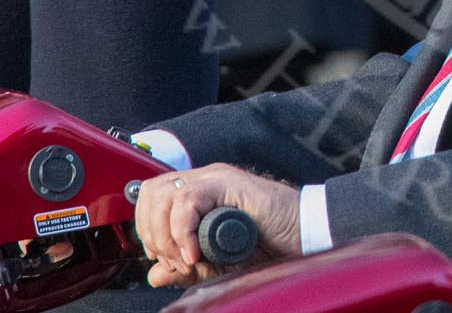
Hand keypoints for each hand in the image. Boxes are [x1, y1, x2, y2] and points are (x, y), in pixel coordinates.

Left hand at [134, 163, 301, 287]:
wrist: (304, 237)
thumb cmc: (270, 247)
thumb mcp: (217, 263)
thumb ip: (185, 267)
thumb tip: (154, 273)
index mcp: (199, 194)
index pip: (151, 199)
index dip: (147, 229)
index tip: (162, 258)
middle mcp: (205, 180)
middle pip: (151, 192)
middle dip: (152, 232)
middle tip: (174, 260)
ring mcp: (216, 178)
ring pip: (165, 194)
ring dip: (167, 234)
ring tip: (187, 258)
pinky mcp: (229, 183)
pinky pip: (188, 200)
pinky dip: (184, 232)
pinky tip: (196, 253)